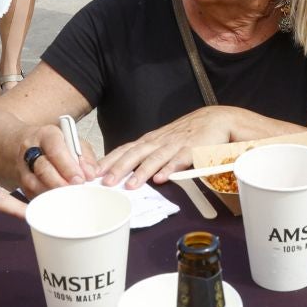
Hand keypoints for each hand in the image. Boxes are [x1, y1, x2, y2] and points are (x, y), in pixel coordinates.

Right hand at [20, 123, 102, 194]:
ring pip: (34, 184)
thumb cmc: (56, 144)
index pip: (56, 150)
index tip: (81, 179)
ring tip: (69, 199)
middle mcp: (30, 150)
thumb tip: (90, 173)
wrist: (26, 144)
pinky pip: (32, 194)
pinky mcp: (20, 183)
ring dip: (53, 193)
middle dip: (61, 182)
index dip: (68, 167)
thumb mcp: (74, 141)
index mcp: (46, 135)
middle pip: (43, 168)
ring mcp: (22, 168)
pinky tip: (59, 203)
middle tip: (76, 191)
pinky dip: (46, 200)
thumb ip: (85, 156)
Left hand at [96, 106, 239, 186]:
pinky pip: (180, 160)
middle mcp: (159, 142)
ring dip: (142, 172)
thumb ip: (147, 155)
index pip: (124, 150)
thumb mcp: (162, 142)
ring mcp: (175, 146)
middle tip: (104, 182)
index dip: (108, 161)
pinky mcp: (192, 150)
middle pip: (134, 154)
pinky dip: (170, 169)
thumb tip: (125, 171)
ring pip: (154, 159)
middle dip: (118, 168)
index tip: (92, 173)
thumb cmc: (187, 134)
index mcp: (150, 141)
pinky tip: (162, 178)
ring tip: (130, 186)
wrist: (215, 120)